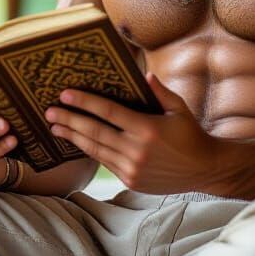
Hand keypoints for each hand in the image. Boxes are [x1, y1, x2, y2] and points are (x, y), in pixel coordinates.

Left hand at [44, 72, 217, 193]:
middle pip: (95, 132)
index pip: (109, 112)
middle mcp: (137, 149)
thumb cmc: (191, 134)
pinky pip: (105, 162)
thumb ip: (160, 92)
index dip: (85, 102)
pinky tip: (77, 141)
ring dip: (73, 137)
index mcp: (147, 128)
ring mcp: (132, 167)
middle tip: (49, 111)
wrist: (205, 170)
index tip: (65, 94)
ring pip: (96, 149)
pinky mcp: (131, 180)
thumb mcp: (179, 109)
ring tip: (55, 127)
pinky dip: (90, 150)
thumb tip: (144, 74)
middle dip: (69, 120)